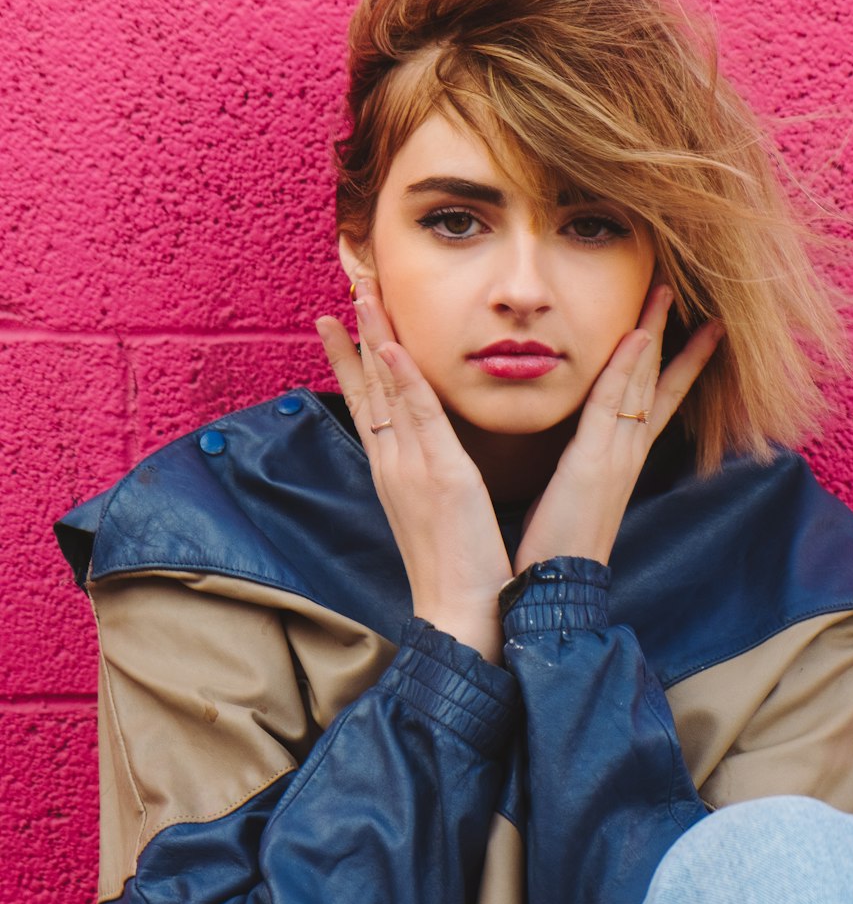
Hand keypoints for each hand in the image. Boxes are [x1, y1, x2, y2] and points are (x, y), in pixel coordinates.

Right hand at [316, 282, 511, 661]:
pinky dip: (402, 379)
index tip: (341, 319)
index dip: (355, 359)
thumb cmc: (458, 570)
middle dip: (354, 335)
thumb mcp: (440, 512)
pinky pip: (417, 417)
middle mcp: (394, 463)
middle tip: (347, 287)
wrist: (459, 616)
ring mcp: (412, 468)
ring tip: (361, 294)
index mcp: (396, 472)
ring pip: (386, 390)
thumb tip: (435, 455)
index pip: (369, 403)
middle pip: (367, 387)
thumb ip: (432, 477)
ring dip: (372, 338)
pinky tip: (389, 345)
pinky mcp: (441, 476)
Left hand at [514, 285, 722, 573]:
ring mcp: (615, 455)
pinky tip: (637, 336)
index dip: (674, 364)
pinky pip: (613, 404)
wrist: (555, 591)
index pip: (656, 400)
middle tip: (686, 295)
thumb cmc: (556, 549)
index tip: (694, 331)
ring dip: (653, 334)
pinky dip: (626, 369)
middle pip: (657, 381)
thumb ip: (581, 467)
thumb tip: (578, 451)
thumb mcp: (573, 497)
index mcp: (622, 460)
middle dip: (673, 336)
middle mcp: (628, 452)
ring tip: (665, 294)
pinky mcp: (593, 462)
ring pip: (640, 382)